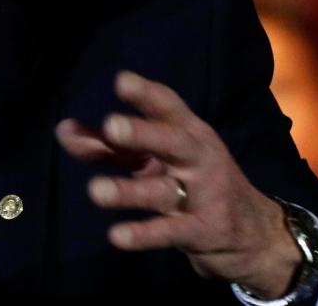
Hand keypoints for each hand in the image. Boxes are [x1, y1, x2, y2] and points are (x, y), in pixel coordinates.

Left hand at [55, 71, 301, 297]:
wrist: (254, 235)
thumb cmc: (190, 184)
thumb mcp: (153, 159)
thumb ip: (108, 145)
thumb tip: (63, 130)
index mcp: (188, 133)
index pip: (168, 107)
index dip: (146, 94)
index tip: (122, 81)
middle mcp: (198, 159)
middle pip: (172, 141)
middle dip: (143, 133)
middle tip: (111, 126)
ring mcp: (204, 195)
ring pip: (163, 191)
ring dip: (129, 191)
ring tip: (95, 190)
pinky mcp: (203, 231)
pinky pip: (170, 232)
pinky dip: (144, 234)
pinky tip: (117, 235)